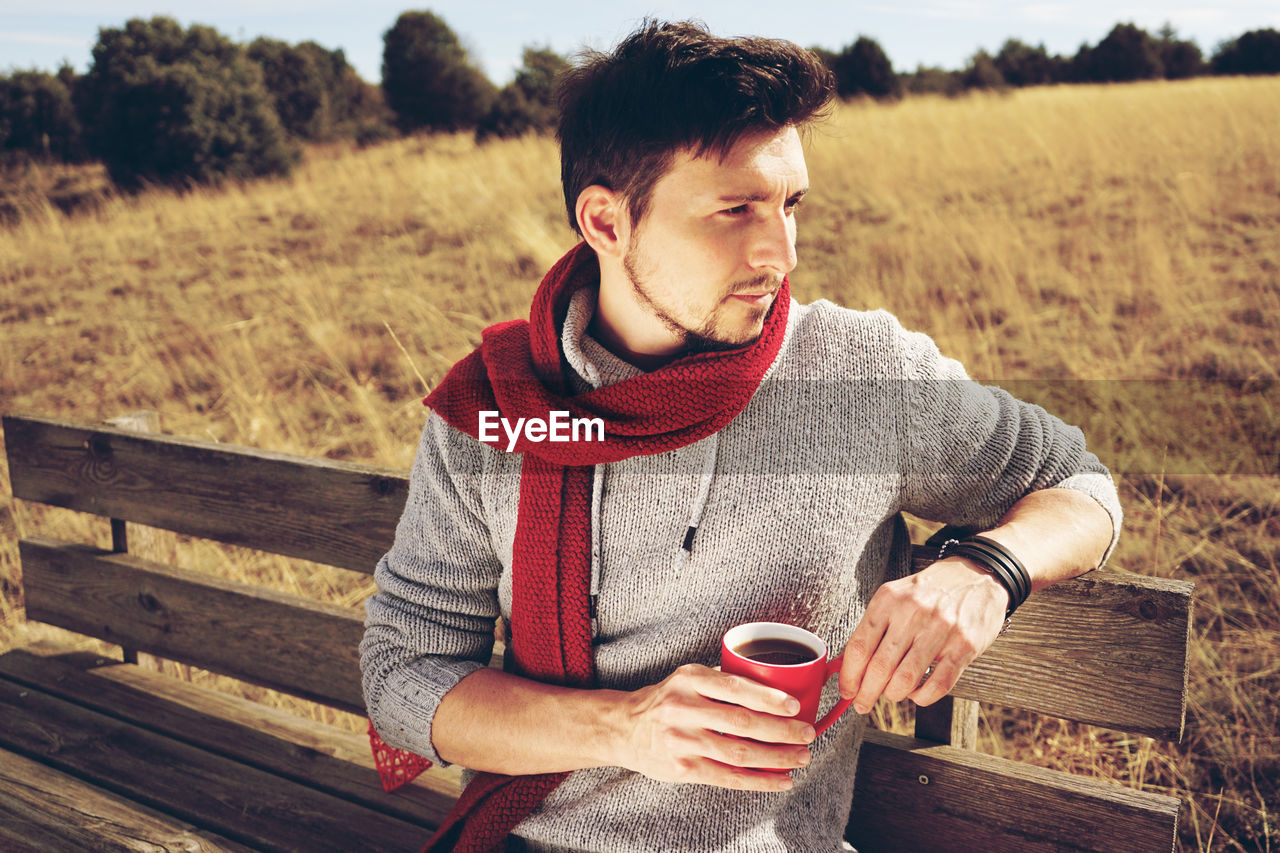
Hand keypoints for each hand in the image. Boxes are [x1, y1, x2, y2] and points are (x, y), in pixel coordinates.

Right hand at [613, 663, 816, 791]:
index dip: (767, 698)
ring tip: (800, 756)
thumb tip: (772, 685)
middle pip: (742, 722)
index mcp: (688, 680)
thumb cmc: (666, 700)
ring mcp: (682, 741)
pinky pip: (729, 778)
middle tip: (806, 732)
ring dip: (776, 757)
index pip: (735, 688)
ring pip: (739, 753)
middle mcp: (683, 709)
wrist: (625, 729)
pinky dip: (759, 781)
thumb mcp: (686, 678)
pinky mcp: (683, 769)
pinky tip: (781, 780)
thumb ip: (720, 681)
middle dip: (781, 730)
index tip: (793, 705)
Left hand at [839, 558, 1008, 713]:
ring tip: (890, 695)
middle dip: (866, 693)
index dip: (849, 676)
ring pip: (906, 679)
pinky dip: (922, 697)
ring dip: (893, 695)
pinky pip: (938, 684)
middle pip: (880, 667)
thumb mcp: (894, 597)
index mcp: (888, 599)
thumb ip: (872, 628)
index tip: (846, 691)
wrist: (976, 576)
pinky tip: (916, 693)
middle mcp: (913, 612)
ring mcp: (941, 629)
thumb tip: (847, 666)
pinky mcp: (965, 645)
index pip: (859, 646)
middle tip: (862, 704)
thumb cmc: (928, 592)